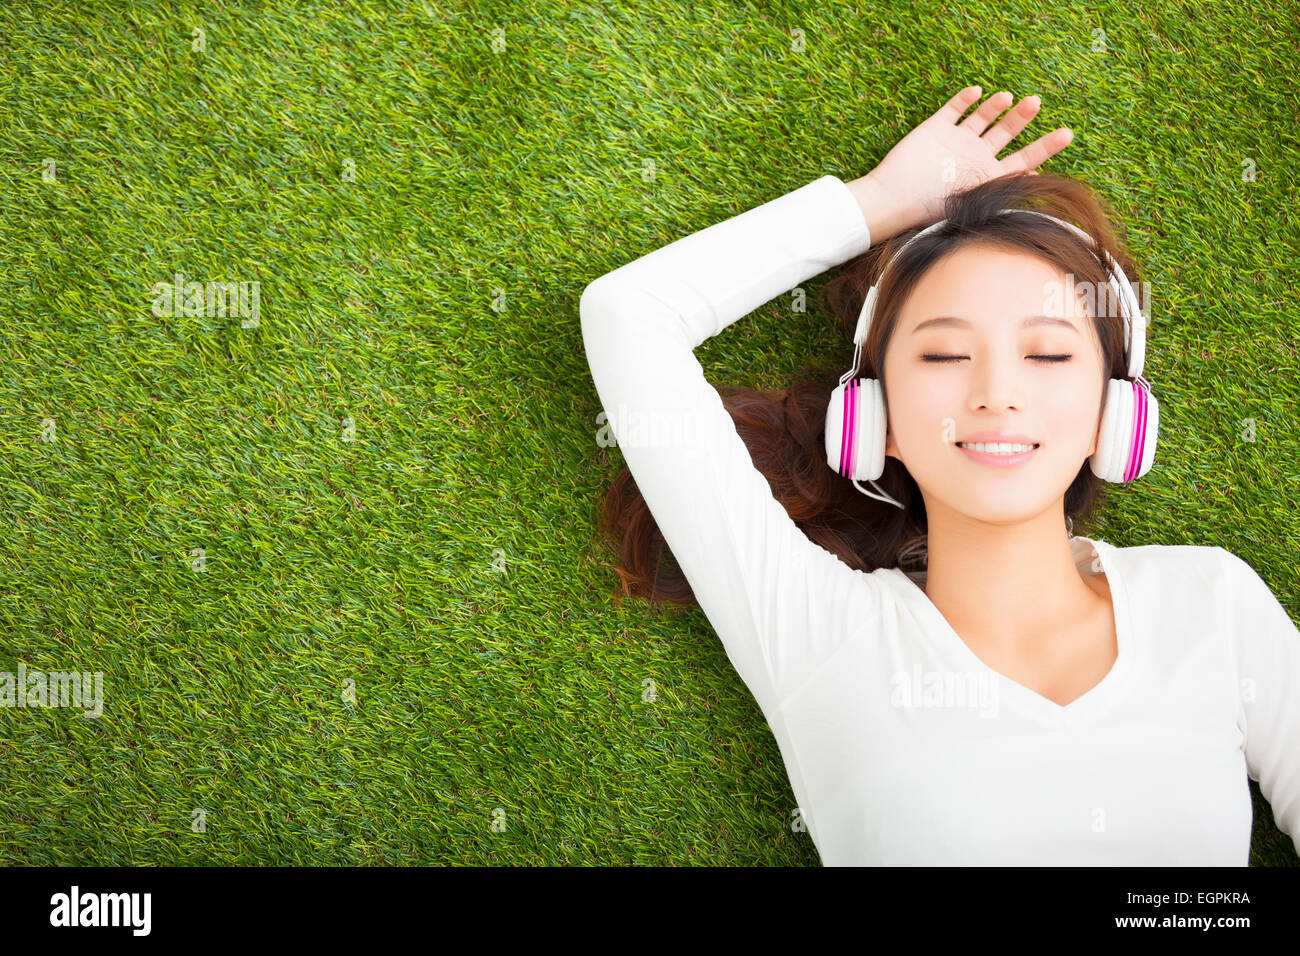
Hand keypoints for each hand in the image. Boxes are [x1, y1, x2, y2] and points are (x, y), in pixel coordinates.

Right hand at [849, 86, 1074, 242]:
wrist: (893, 199)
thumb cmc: (931, 207)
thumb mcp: (972, 200)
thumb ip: (1001, 187)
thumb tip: (1035, 179)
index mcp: (988, 176)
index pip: (1024, 160)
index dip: (1045, 147)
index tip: (1067, 133)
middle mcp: (975, 156)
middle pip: (1007, 133)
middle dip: (1022, 118)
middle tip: (1036, 102)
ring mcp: (956, 141)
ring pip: (983, 117)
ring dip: (996, 106)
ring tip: (1008, 98)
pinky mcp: (935, 129)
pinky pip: (954, 108)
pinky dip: (965, 99)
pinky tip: (976, 92)